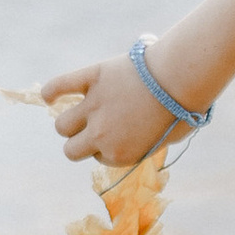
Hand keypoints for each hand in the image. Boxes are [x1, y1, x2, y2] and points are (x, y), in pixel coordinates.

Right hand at [39, 56, 178, 170]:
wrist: (182, 77)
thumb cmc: (183, 107)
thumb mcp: (167, 138)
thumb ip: (143, 143)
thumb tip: (133, 137)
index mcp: (120, 153)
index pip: (99, 157)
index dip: (109, 146)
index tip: (121, 134)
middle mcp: (101, 135)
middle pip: (71, 149)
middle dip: (81, 141)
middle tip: (94, 129)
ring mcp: (93, 106)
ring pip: (62, 125)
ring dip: (70, 121)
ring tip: (78, 113)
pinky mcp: (92, 78)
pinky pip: (58, 87)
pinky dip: (52, 91)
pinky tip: (50, 96)